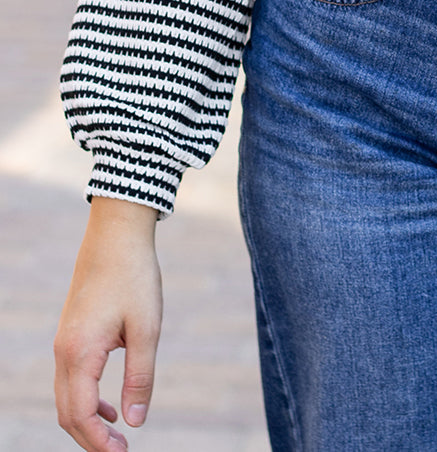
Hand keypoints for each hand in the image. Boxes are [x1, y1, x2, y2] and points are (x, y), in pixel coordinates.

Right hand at [54, 197, 161, 450]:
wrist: (117, 233)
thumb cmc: (134, 277)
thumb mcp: (146, 328)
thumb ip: (140, 378)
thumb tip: (136, 423)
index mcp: (79, 353)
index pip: (81, 415)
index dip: (99, 443)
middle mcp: (63, 352)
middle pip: (67, 413)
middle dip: (90, 440)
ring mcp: (63, 342)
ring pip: (66, 398)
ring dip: (86, 421)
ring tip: (116, 437)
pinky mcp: (70, 333)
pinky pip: (70, 379)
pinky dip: (86, 400)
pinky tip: (111, 406)